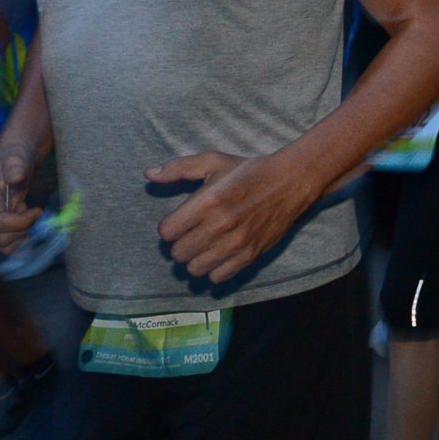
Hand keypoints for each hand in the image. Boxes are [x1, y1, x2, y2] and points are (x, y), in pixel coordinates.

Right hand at [0, 138, 44, 254]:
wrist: (14, 156)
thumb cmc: (17, 156)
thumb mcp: (19, 158)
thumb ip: (16, 167)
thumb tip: (15, 177)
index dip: (21, 223)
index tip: (38, 210)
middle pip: (0, 239)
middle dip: (21, 230)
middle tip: (34, 212)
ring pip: (2, 244)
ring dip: (20, 233)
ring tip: (26, 213)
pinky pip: (4, 241)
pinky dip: (18, 234)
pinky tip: (23, 216)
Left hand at [149, 151, 316, 283]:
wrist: (290, 182)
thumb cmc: (249, 171)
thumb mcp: (213, 162)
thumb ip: (178, 168)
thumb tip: (148, 174)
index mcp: (207, 201)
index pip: (167, 232)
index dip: (169, 227)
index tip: (179, 222)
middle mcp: (220, 225)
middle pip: (178, 253)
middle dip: (180, 244)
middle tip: (191, 234)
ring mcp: (236, 243)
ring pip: (195, 269)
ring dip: (195, 259)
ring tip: (203, 246)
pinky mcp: (250, 255)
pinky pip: (217, 277)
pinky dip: (213, 270)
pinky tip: (218, 254)